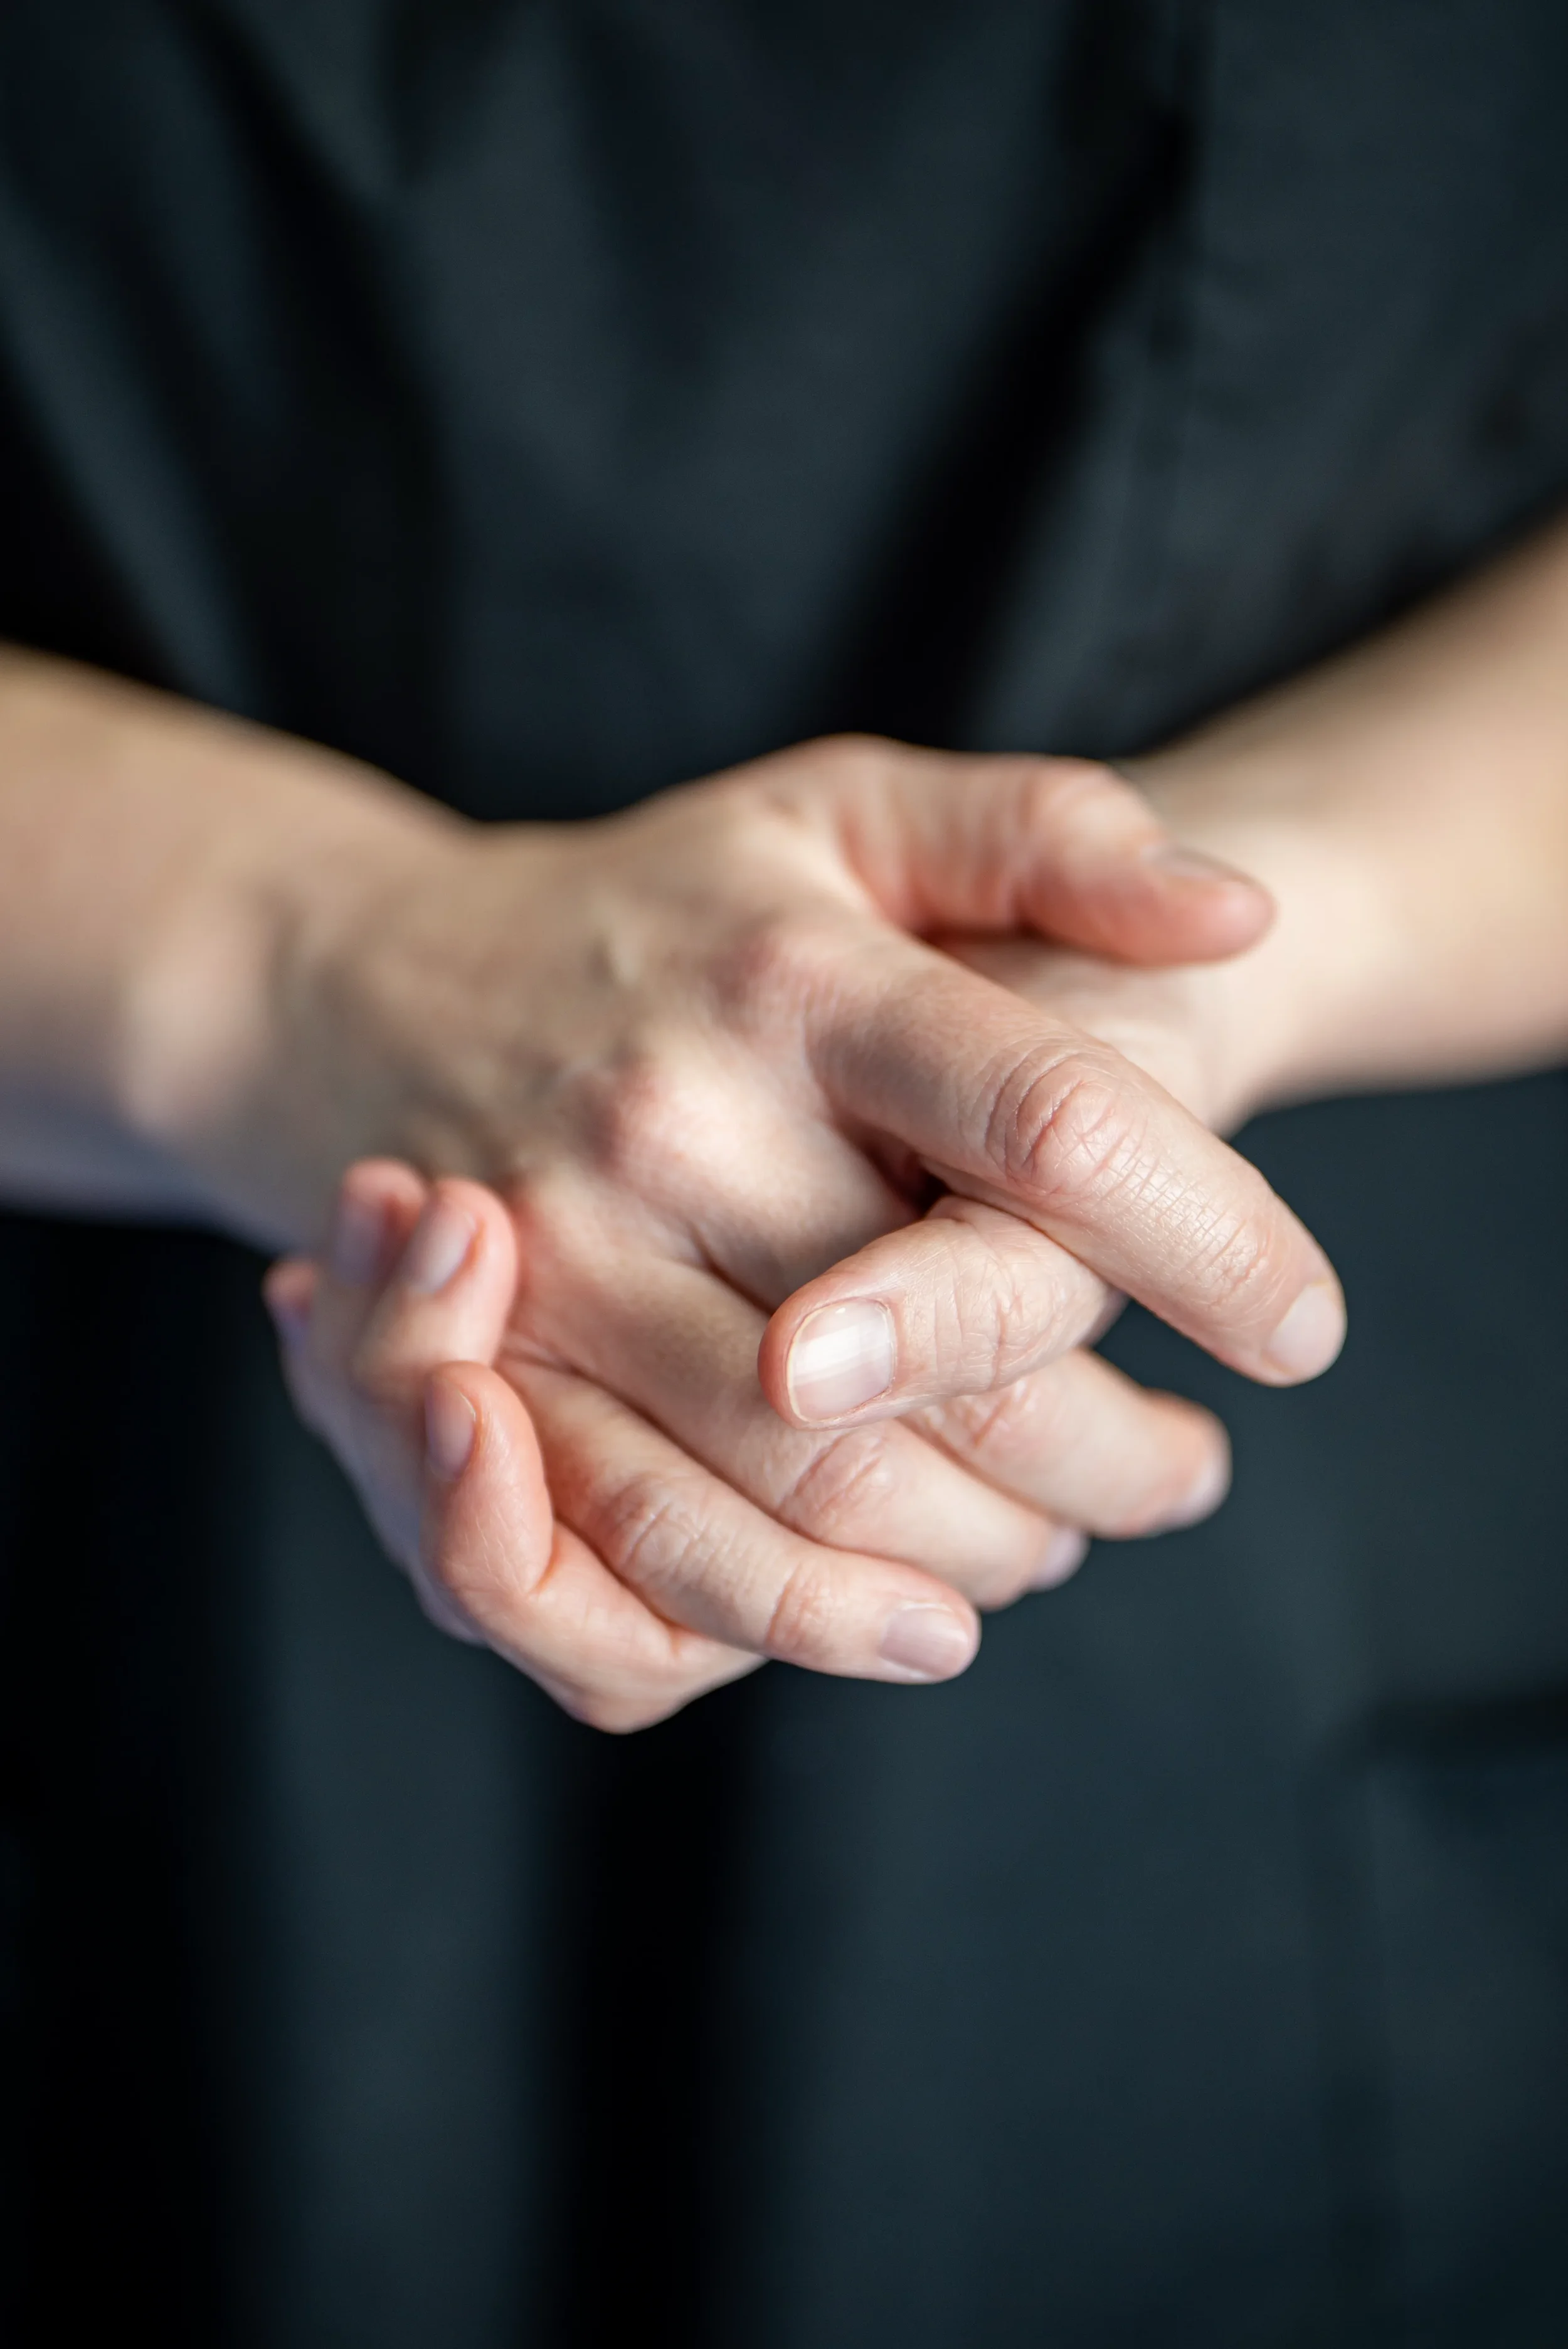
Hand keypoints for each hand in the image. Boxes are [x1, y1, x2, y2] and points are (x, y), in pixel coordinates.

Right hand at [226, 737, 1344, 1716]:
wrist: (358, 981)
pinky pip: (639, 1553)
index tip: (1305, 1328)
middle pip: (944, 1351)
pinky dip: (795, 1619)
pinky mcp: (478, 1371)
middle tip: (1191, 1472)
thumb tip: (1244, 913)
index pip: (1047, 1118)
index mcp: (793, 972)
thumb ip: (1044, 831)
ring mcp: (555, 1259)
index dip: (1208, 1236)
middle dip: (1109, 1449)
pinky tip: (909, 1617)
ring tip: (1073, 1541)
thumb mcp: (839, 811)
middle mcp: (668, 1118)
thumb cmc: (658, 909)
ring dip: (977, 1552)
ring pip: (805, 1480)